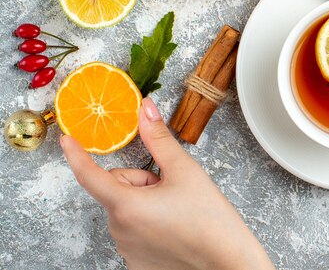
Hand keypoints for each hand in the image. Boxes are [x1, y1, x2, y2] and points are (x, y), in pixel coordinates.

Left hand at [61, 97, 274, 269]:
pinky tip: (173, 229)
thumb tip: (144, 109)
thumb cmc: (210, 218)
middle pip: (119, 188)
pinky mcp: (136, 263)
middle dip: (142, 182)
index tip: (66, 140)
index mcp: (127, 205)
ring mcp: (126, 249)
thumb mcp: (185, 170)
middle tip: (172, 191)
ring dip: (146, 203)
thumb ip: (158, 138)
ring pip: (127, 208)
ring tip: (176, 211)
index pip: (90, 175)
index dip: (76, 154)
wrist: (227, 261)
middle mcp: (119, 230)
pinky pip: (132, 231)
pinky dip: (148, 224)